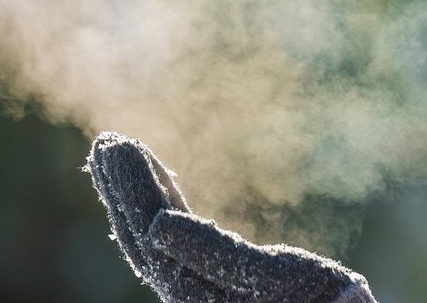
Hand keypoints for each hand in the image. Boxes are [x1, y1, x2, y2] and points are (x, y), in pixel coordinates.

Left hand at [85, 132, 375, 302]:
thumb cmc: (319, 302)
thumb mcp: (272, 279)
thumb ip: (213, 255)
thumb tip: (155, 228)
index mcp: (198, 296)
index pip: (153, 235)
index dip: (132, 189)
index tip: (119, 145)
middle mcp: (193, 295)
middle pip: (146, 239)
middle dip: (126, 189)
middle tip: (107, 140)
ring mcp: (204, 288)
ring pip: (158, 239)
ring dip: (139, 193)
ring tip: (119, 152)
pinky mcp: (225, 278)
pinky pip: (184, 240)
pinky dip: (169, 205)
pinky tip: (162, 183)